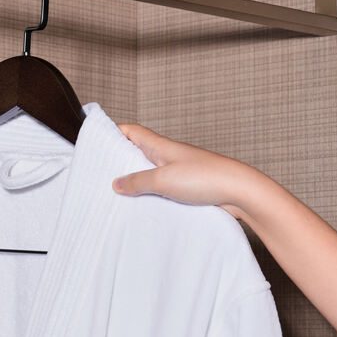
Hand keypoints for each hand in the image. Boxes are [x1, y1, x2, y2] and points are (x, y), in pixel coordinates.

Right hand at [112, 123, 254, 219]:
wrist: (241, 192)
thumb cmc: (206, 178)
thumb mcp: (163, 180)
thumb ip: (137, 181)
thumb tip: (117, 183)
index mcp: (160, 145)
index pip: (130, 131)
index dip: (112, 132)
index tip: (96, 141)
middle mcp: (167, 154)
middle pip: (137, 151)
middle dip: (119, 159)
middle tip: (100, 172)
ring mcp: (177, 170)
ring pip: (148, 171)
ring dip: (135, 179)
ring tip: (117, 193)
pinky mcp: (186, 186)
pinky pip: (161, 187)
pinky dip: (150, 193)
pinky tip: (144, 205)